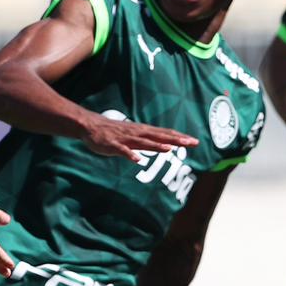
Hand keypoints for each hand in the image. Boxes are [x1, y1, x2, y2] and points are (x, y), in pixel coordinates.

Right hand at [82, 115, 197, 161]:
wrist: (90, 125)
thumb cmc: (113, 132)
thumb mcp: (133, 135)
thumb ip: (147, 141)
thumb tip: (162, 145)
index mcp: (143, 131)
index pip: (165, 134)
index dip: (179, 137)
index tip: (194, 141)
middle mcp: (137, 133)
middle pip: (159, 136)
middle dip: (175, 140)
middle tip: (191, 142)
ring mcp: (125, 138)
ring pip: (143, 142)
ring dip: (156, 146)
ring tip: (169, 149)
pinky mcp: (113, 145)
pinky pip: (122, 150)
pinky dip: (130, 154)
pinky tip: (137, 159)